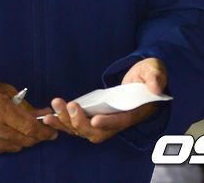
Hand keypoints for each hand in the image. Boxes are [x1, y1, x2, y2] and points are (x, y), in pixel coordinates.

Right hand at [0, 76, 57, 155]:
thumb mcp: (5, 90)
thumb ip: (25, 105)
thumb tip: (44, 114)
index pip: (29, 127)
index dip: (44, 131)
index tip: (53, 131)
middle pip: (24, 140)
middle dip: (37, 137)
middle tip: (44, 132)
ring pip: (14, 147)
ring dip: (23, 140)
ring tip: (23, 130)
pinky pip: (1, 150)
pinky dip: (8, 143)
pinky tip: (7, 133)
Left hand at [41, 57, 166, 143]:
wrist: (141, 81)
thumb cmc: (148, 76)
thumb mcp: (154, 71)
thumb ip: (155, 78)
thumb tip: (155, 88)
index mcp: (135, 112)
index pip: (121, 121)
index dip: (109, 122)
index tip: (96, 120)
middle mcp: (118, 121)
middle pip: (98, 131)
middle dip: (81, 122)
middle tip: (70, 106)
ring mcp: (104, 121)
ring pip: (84, 129)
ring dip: (67, 122)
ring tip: (54, 109)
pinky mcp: (93, 116)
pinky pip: (76, 124)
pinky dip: (62, 123)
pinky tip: (48, 117)